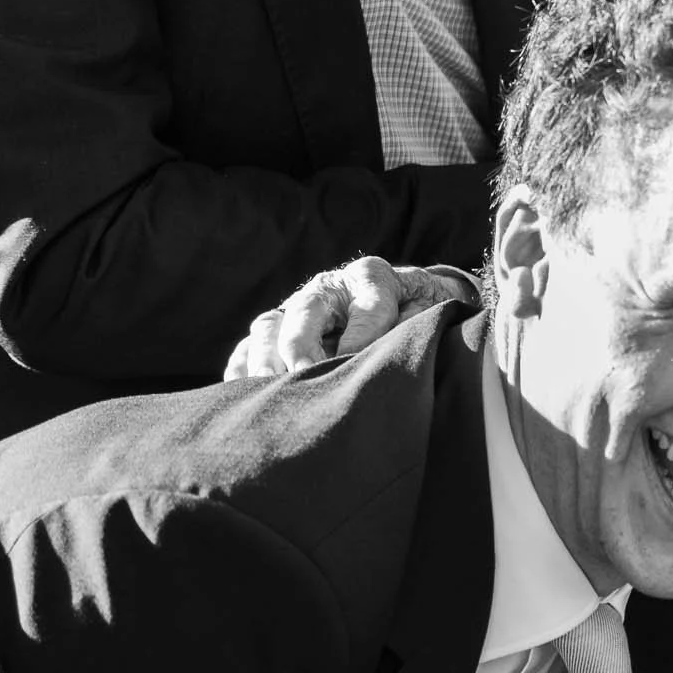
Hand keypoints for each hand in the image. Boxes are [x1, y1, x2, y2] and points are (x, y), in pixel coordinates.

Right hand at [223, 258, 476, 380]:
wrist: (406, 299)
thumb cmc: (419, 309)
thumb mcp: (430, 309)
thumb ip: (414, 327)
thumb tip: (390, 356)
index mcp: (372, 277)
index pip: (367, 306)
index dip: (362, 338)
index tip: (355, 364)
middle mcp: (328, 287)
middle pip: (303, 311)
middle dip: (300, 346)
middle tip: (303, 376)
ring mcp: (297, 308)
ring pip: (267, 326)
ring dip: (265, 359)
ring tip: (272, 392)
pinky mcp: (277, 332)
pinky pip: (247, 348)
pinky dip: (242, 370)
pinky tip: (245, 395)